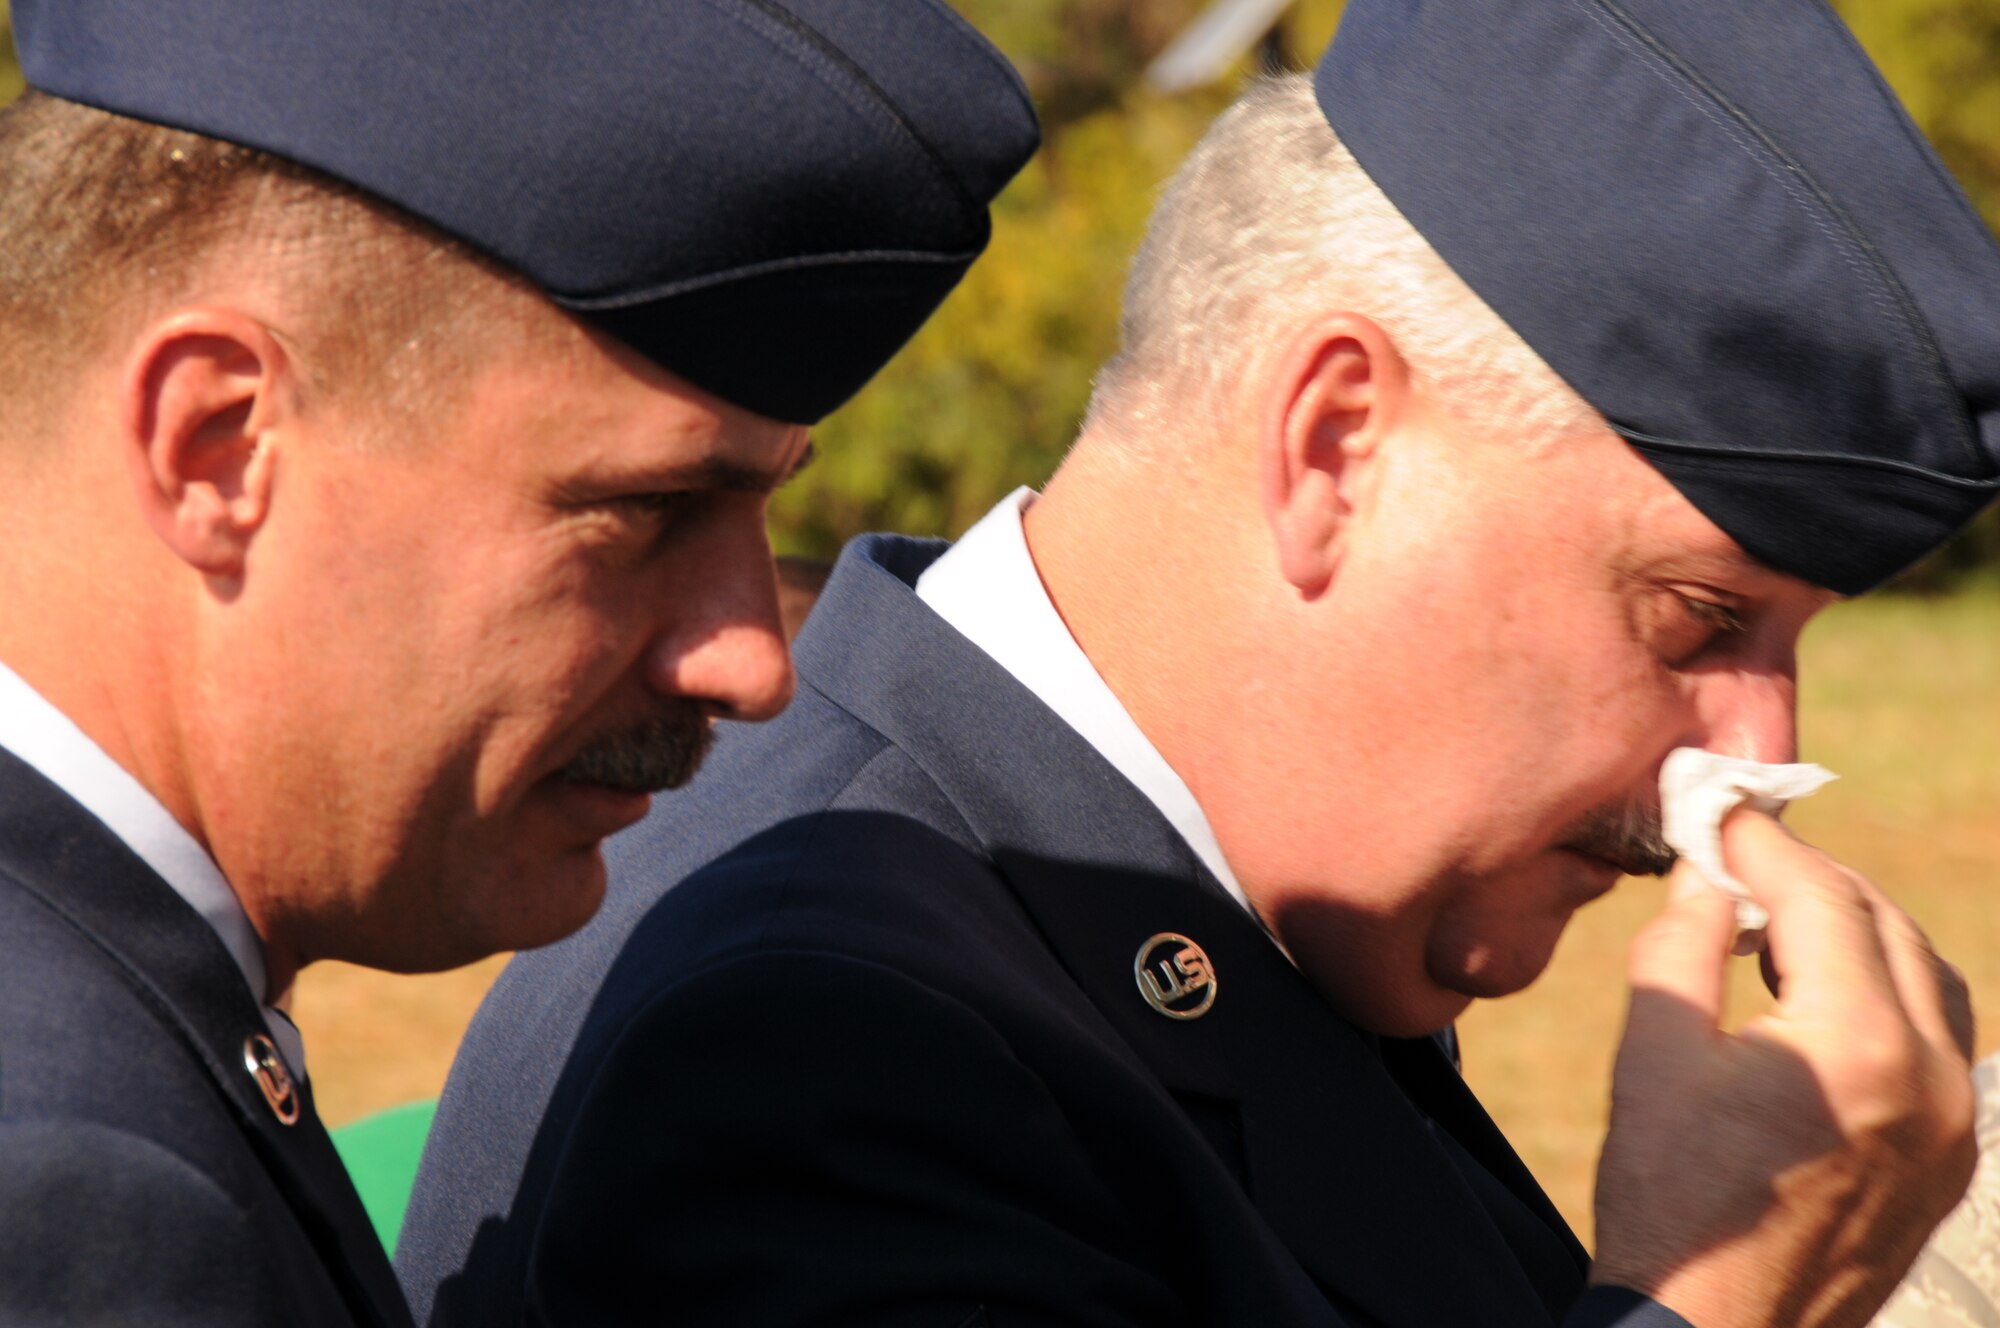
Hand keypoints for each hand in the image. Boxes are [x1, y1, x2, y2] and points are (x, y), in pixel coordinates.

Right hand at [1590, 809, 1976, 1327]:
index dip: (1766, 845)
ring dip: (1857, 932)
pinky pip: (1941, 1042)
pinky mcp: (1950, 1161)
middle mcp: (1932, 1080)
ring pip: (1930, 979)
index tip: (1721, 814)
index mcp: (1857, 1047)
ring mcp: (1953, 1126)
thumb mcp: (1652, 1058)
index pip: (1823, 900)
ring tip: (1774, 923)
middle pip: (1886, 927)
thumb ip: (1681, 946)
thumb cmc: (1669, 1202)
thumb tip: (1705, 873)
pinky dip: (1886, 993)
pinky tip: (1816, 998)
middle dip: (1813, 879)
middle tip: (1742, 857)